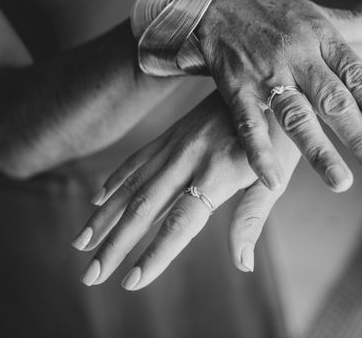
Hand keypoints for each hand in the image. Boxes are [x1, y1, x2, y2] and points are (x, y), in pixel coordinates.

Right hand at [72, 91, 299, 289]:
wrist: (268, 79)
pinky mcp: (173, 132)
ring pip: (131, 185)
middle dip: (114, 245)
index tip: (131, 281)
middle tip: (90, 276)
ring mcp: (176, 143)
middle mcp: (189, 158)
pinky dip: (115, 181)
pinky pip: (137, 159)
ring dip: (104, 217)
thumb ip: (252, 218)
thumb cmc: (281, 137)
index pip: (180, 223)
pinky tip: (98, 200)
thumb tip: (242, 264)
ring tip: (80, 243)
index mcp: (218, 173)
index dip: (155, 254)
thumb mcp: (277, 177)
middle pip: (143, 208)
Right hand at [197, 0, 361, 191]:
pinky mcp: (236, 88)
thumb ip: (359, 21)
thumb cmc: (274, 11)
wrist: (216, 1)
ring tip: (341, 183)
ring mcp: (266, 74)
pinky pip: (249, 123)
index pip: (357, 75)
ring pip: (295, 116)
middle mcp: (298, 57)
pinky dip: (259, 151)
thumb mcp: (319, 12)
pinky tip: (274, 181)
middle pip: (333, 101)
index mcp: (322, 39)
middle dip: (359, 138)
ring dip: (318, 151)